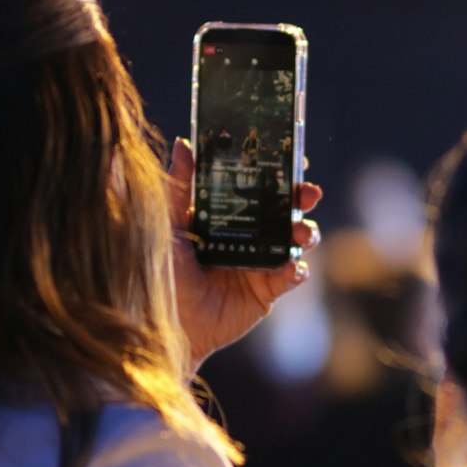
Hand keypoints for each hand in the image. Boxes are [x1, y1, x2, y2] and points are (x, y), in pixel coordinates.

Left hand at [166, 137, 321, 370]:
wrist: (163, 322)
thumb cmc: (158, 272)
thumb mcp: (165, 225)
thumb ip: (177, 187)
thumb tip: (183, 144)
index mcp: (227, 214)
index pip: (259, 187)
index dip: (279, 173)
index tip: (293, 158)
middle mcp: (249, 235)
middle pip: (285, 209)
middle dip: (301, 198)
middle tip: (308, 192)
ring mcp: (261, 262)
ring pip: (295, 240)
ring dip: (306, 231)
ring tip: (301, 232)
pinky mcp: (267, 290)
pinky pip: (290, 277)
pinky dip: (295, 269)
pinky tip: (291, 266)